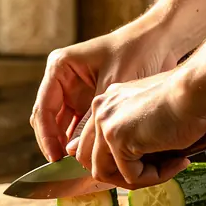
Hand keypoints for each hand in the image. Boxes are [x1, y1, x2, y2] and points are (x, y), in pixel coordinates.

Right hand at [30, 23, 177, 161]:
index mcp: (60, 67)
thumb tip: (71, 151)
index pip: (43, 109)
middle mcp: (62, 79)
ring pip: (60, 124)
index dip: (47, 137)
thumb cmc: (137, 53)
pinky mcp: (86, 98)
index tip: (55, 159)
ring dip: (67, 143)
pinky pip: (76, 124)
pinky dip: (81, 139)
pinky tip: (89, 155)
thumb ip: (90, 120)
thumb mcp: (111, 88)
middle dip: (54, 143)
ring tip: (78, 165)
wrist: (161, 39)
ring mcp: (73, 89)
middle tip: (65, 167)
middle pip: (48, 118)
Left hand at [68, 71, 205, 188]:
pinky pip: (132, 176)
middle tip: (152, 172)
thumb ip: (134, 130)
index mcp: (105, 103)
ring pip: (106, 173)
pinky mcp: (119, 141)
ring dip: (139, 178)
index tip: (144, 165)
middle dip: (118, 174)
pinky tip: (177, 163)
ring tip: (169, 167)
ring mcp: (106, 126)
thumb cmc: (185, 98)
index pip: (92, 143)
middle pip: (91, 160)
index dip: (113, 161)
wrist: (198, 89)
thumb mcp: (150, 112)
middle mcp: (100, 111)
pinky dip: (156, 177)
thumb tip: (130, 162)